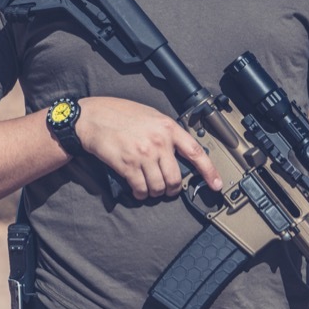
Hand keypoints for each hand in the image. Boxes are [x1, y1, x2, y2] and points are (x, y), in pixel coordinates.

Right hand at [75, 97, 221, 199]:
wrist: (92, 118)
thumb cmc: (120, 114)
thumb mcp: (152, 116)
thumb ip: (168, 133)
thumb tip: (180, 153)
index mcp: (168, 128)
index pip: (196, 153)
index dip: (209, 171)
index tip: (217, 184)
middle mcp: (159, 142)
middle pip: (175, 178)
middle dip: (173, 189)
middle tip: (168, 189)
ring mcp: (143, 155)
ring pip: (159, 187)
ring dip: (156, 193)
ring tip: (151, 188)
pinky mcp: (127, 165)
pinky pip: (141, 188)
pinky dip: (141, 193)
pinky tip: (138, 189)